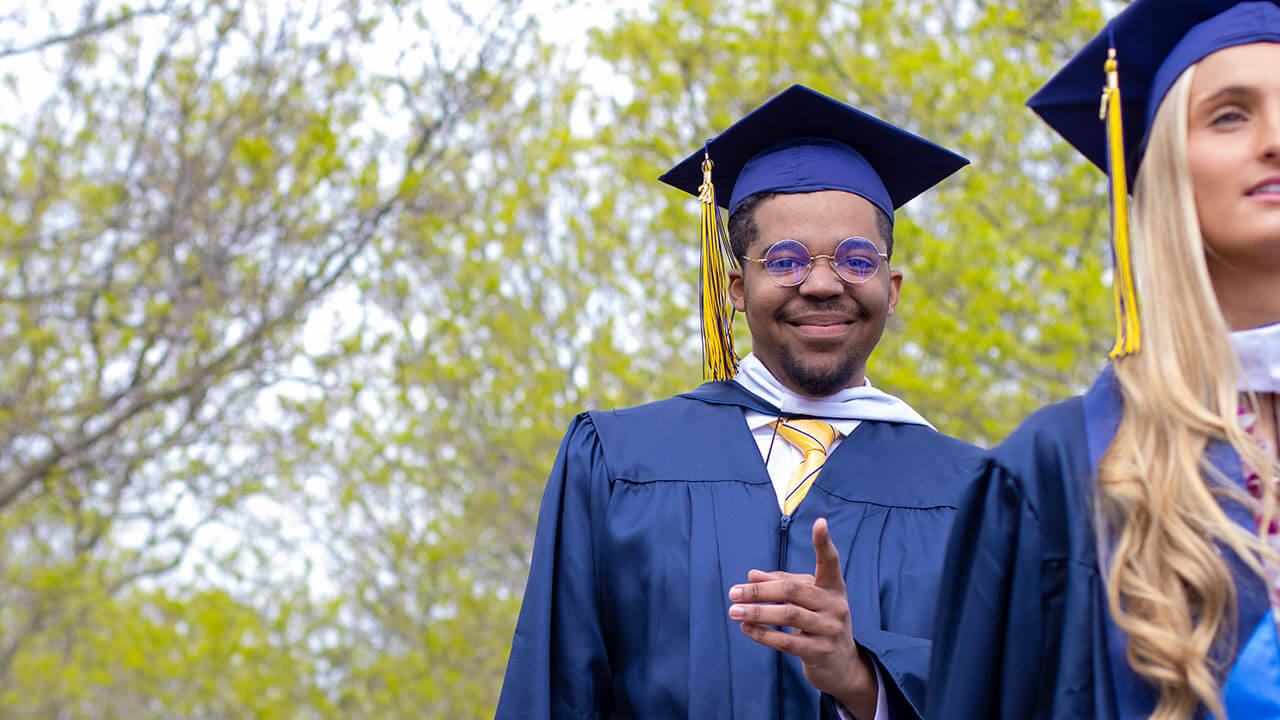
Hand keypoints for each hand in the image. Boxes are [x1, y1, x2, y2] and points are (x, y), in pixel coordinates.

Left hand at [727, 517, 877, 718]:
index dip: (824, 543)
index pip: (830, 562)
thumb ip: (781, 584)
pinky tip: (746, 628)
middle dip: (760, 591)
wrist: (840, 663)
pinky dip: (763, 634)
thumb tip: (751, 574)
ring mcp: (830, 629)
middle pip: (793, 591)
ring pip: (789, 616)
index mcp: (833, 586)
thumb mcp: (806, 599)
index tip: (819, 522)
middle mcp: (836, 605)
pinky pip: (787, 642)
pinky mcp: (820, 651)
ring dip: (757, 613)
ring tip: (733, 611)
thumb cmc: (818, 621)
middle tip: (733, 592)